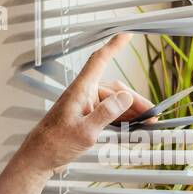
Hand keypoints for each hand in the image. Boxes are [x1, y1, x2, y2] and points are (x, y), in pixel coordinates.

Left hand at [16, 32, 155, 177]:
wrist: (39, 159)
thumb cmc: (55, 144)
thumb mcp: (85, 132)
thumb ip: (106, 113)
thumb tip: (125, 97)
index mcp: (80, 90)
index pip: (99, 61)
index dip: (114, 46)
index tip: (127, 34)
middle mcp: (83, 94)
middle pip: (115, 89)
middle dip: (136, 101)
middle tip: (153, 116)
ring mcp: (84, 106)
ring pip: (113, 102)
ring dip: (130, 111)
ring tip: (147, 123)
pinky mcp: (84, 118)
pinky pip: (107, 113)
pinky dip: (121, 118)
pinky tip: (131, 127)